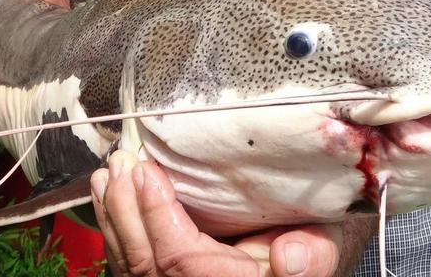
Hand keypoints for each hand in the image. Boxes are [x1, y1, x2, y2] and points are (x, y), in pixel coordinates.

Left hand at [91, 150, 353, 276]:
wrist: (299, 263)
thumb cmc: (310, 245)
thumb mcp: (323, 245)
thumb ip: (314, 254)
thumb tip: (292, 256)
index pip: (180, 259)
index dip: (158, 216)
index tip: (147, 172)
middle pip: (145, 263)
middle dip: (126, 210)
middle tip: (120, 164)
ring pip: (131, 266)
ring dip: (114, 217)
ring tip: (107, 175)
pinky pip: (130, 266)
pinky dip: (115, 231)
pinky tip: (108, 198)